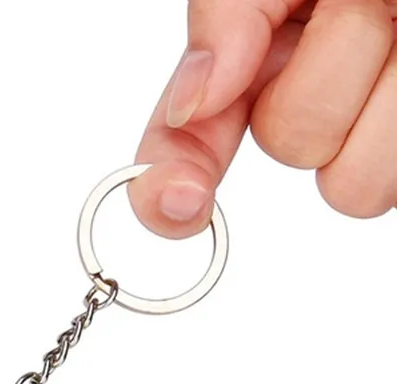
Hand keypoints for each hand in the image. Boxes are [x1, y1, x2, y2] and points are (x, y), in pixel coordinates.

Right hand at [130, 0, 396, 236]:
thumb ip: (225, 12)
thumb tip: (193, 101)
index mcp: (263, 47)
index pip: (186, 134)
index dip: (171, 173)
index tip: (183, 201)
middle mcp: (316, 88)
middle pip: (289, 148)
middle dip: (331, 70)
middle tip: (366, 0)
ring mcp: (377, 126)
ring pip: (351, 189)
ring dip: (386, 97)